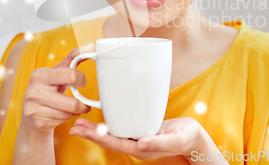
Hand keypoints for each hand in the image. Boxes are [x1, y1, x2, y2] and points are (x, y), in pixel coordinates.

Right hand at [19, 43, 94, 134]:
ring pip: (69, 113)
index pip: (71, 75)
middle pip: (72, 102)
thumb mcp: (58, 72)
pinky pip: (63, 121)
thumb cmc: (48, 88)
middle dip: (83, 104)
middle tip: (85, 102)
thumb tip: (90, 46)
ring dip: (76, 112)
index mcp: (40, 75)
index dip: (82, 80)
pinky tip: (64, 114)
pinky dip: (68, 118)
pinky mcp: (37, 122)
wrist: (31, 113)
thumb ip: (73, 59)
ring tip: (75, 108)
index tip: (81, 83)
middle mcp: (34, 91)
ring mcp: (34, 108)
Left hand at [69, 117, 207, 161]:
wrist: (194, 137)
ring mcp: (138, 138)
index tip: (84, 131)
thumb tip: (140, 143)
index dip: (99, 138)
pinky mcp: (140, 130)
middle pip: (109, 140)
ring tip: (81, 124)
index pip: (115, 143)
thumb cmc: (186, 137)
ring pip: (113, 135)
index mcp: (142, 148)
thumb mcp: (175, 139)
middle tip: (74, 126)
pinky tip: (102, 120)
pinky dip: (108, 125)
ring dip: (96, 130)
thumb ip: (158, 142)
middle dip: (91, 134)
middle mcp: (137, 145)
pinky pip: (120, 129)